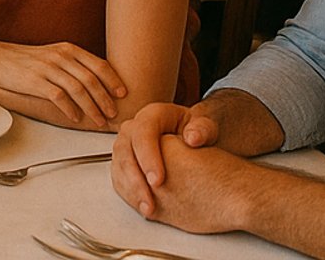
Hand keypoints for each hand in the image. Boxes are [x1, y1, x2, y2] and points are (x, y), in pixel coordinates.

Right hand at [0, 40, 126, 128]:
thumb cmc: (26, 60)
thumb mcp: (53, 54)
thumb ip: (73, 64)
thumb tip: (97, 82)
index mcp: (68, 49)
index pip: (99, 64)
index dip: (113, 80)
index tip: (123, 94)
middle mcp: (61, 56)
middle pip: (91, 79)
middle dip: (106, 99)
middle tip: (114, 114)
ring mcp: (48, 68)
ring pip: (78, 89)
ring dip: (92, 108)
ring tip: (98, 120)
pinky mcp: (35, 81)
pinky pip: (59, 97)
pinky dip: (71, 109)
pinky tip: (75, 118)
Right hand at [110, 131, 252, 233]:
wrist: (192, 138)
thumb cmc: (198, 132)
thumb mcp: (206, 127)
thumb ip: (203, 129)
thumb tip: (192, 138)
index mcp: (153, 115)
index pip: (143, 132)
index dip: (148, 157)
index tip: (159, 181)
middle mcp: (135, 127)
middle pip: (124, 150)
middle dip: (135, 178)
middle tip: (150, 201)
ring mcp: (127, 145)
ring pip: (118, 165)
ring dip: (131, 189)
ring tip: (148, 210)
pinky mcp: (125, 161)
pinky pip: (119, 177)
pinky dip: (129, 194)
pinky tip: (144, 207)